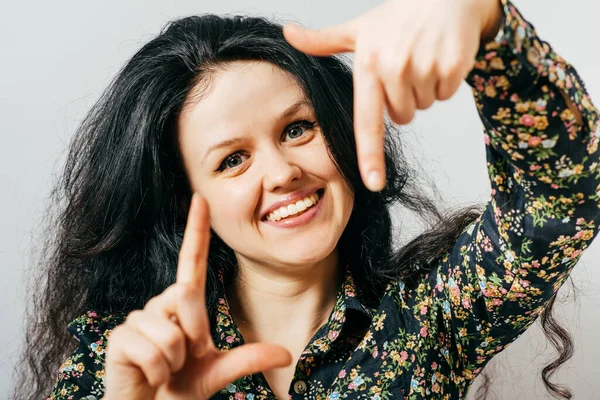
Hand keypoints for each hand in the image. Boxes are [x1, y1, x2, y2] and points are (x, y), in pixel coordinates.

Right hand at [104, 194, 291, 399]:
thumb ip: (248, 360)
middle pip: (186, 295)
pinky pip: (153, 349)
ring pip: (172, 330)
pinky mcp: (120, 337)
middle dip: (196, 334)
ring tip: (165, 368)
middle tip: (186, 358)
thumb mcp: (218, 372)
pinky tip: (148, 373)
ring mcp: (139, 319)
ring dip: (176, 360)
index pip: (190, 261)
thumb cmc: (180, 388)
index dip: (195, 229)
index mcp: (184, 306)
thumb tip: (287, 354)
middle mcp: (160, 305)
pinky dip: (158, 370)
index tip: (200, 198)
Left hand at [283, 0, 501, 190]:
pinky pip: (446, 95)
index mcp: (368, 65)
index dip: (370, 156)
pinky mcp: (453, 65)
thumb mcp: (359, 28)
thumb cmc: (398, 16)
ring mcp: (425, 66)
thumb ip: (322, 40)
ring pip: (424, 107)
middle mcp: (395, 68)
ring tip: (421, 57)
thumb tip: (287, 34)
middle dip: (404, 98)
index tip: (373, 183)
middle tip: (405, 65)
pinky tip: (439, 55)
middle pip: (402, 117)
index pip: (367, 122)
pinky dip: (445, 81)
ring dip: (424, 89)